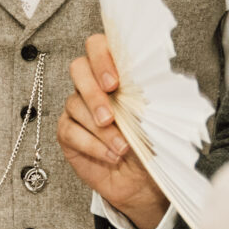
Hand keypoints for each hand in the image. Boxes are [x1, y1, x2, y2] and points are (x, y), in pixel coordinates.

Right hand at [57, 32, 169, 227]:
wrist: (145, 181)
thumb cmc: (153, 144)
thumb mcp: (159, 115)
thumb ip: (152, 91)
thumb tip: (155, 73)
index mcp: (117, 73)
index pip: (99, 46)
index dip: (101, 58)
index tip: (114, 82)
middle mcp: (94, 86)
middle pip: (79, 68)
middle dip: (93, 92)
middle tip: (109, 116)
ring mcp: (78, 108)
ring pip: (75, 103)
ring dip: (100, 129)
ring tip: (122, 148)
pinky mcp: (68, 132)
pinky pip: (70, 130)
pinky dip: (92, 144)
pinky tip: (111, 155)